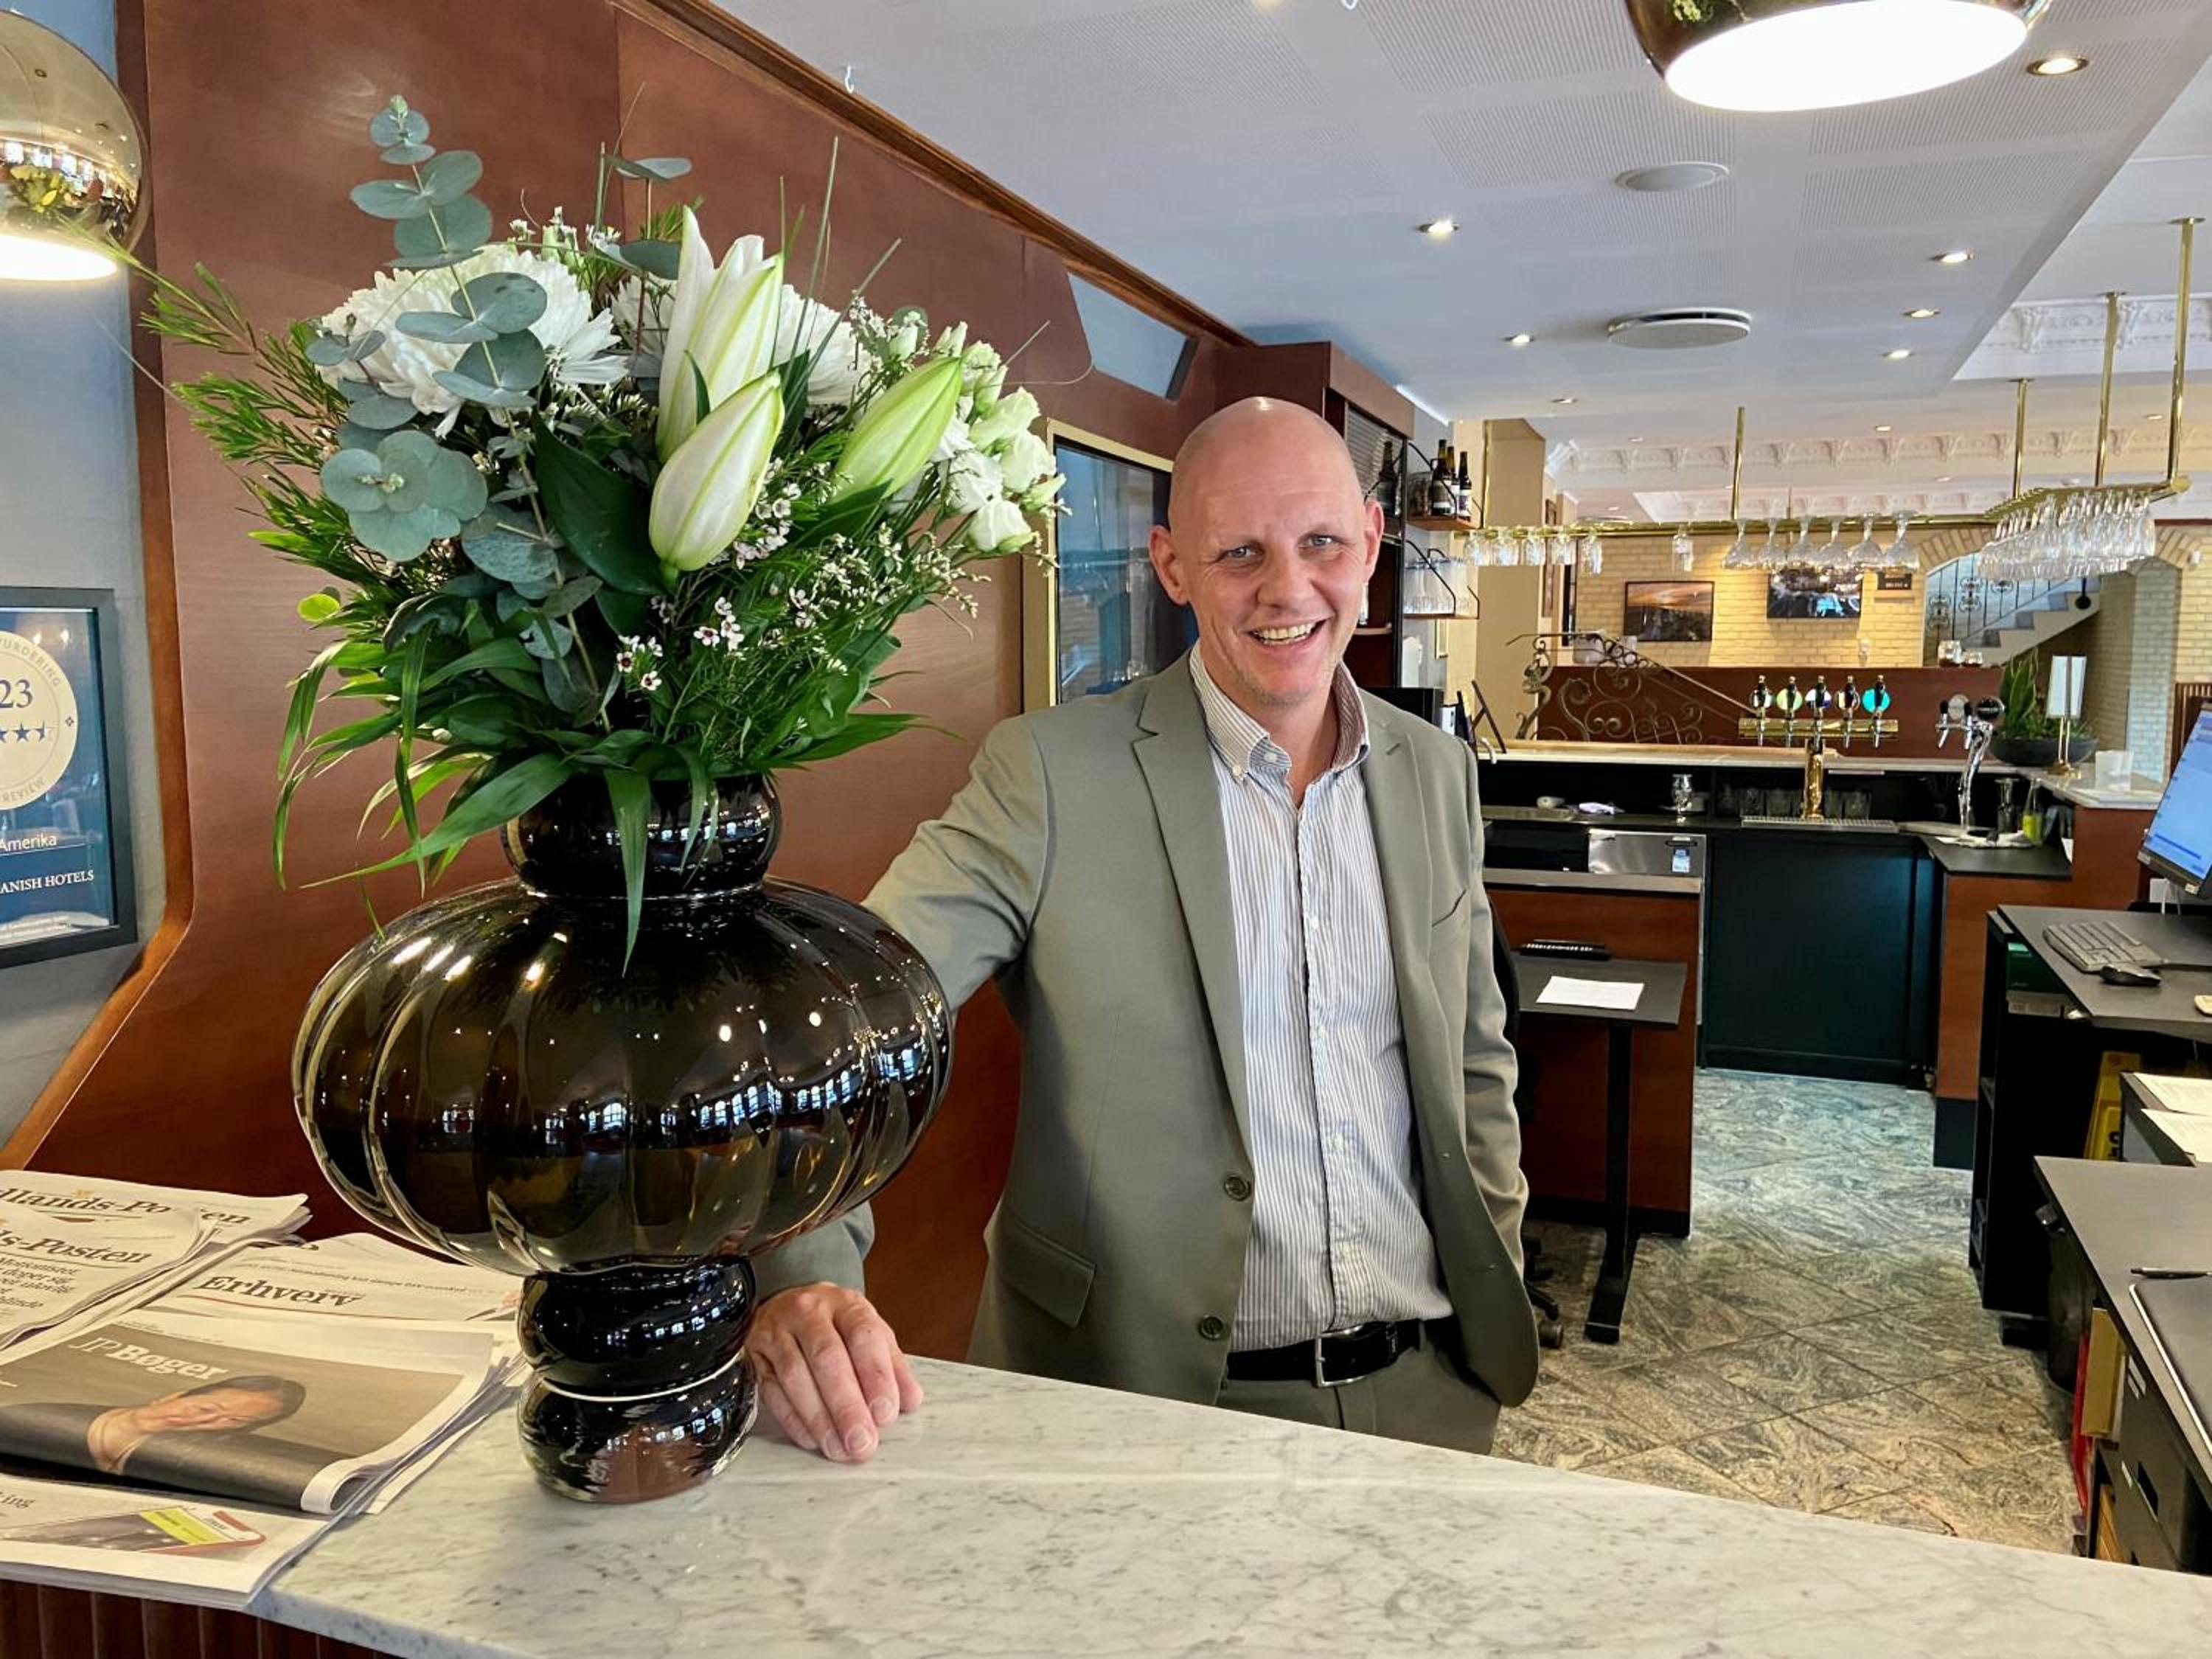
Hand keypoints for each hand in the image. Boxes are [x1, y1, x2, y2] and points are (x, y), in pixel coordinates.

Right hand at [750, 1283, 923, 1461]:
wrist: (789, 1304)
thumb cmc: (836, 1326)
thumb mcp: (871, 1335)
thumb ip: (893, 1366)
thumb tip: (910, 1401)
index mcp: (846, 1304)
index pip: (863, 1336)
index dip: (875, 1376)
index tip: (885, 1414)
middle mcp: (809, 1312)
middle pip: (827, 1358)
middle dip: (846, 1405)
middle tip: (862, 1442)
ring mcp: (777, 1331)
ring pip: (795, 1376)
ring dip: (819, 1418)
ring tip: (838, 1449)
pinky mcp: (755, 1354)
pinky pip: (771, 1390)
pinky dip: (791, 1419)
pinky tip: (811, 1439)